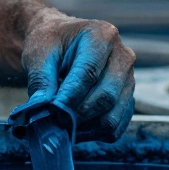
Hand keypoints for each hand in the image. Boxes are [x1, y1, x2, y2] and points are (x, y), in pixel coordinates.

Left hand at [16, 9, 135, 142]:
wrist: (61, 42)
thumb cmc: (50, 43)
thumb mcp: (39, 53)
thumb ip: (40, 79)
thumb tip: (42, 109)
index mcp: (102, 35)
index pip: (89, 72)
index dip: (70, 96)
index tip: (52, 111)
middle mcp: (123, 56)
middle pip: (106, 96)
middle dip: (77, 114)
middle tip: (54, 122)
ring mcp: (129, 80)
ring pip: (112, 116)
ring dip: (85, 128)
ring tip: (61, 125)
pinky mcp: (127, 100)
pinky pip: (115, 127)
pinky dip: (93, 134)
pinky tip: (74, 127)